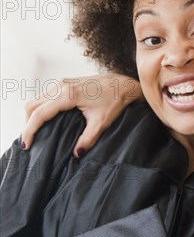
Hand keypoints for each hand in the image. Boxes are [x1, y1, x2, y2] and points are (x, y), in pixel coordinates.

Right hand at [22, 74, 142, 156]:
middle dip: (27, 123)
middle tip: (29, 141)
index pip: (39, 113)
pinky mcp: (65, 82)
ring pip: (37, 99)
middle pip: (32, 105)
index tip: (26, 145)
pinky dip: (40, 108)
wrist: (123, 84)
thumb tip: (76, 154)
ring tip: (35, 132)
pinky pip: (45, 95)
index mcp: (68, 95)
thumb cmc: (115, 101)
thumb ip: (88, 139)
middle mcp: (61, 86)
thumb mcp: (102, 122)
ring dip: (33, 115)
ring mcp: (62, 82)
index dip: (29, 130)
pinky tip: (45, 120)